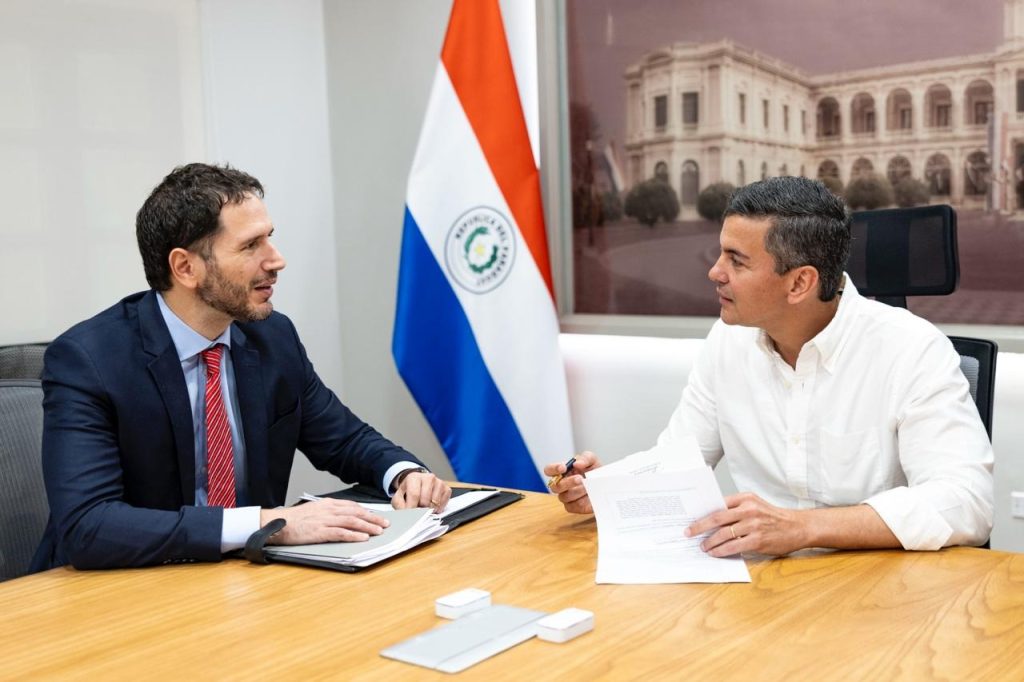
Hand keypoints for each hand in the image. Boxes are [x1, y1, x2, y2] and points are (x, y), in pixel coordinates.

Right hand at [260, 499, 389, 544]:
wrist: (277, 523)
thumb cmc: (293, 519)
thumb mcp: (313, 510)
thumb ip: (327, 512)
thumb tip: (341, 517)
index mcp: (327, 504)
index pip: (352, 506)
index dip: (366, 511)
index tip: (377, 515)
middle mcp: (328, 510)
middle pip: (356, 513)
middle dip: (372, 518)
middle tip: (385, 523)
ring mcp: (324, 520)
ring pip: (352, 522)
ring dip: (367, 526)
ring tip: (379, 531)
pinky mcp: (320, 532)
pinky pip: (341, 533)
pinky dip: (354, 535)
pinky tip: (363, 538)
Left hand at [392, 471, 450, 512]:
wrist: (417, 485)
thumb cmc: (408, 492)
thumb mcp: (399, 497)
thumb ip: (400, 506)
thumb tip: (406, 516)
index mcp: (414, 477)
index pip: (414, 495)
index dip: (412, 508)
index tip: (410, 516)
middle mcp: (428, 477)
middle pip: (425, 500)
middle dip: (420, 510)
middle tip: (417, 510)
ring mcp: (439, 482)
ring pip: (435, 503)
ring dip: (429, 510)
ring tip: (424, 507)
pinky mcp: (447, 489)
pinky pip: (443, 504)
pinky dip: (437, 509)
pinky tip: (432, 506)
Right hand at [542, 451, 601, 513]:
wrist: (606, 485)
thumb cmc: (595, 472)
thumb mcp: (593, 460)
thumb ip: (585, 458)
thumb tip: (576, 463)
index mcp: (562, 471)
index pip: (549, 470)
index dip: (554, 469)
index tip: (564, 467)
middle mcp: (561, 484)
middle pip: (555, 486)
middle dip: (568, 482)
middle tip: (580, 478)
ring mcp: (565, 496)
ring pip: (565, 497)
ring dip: (578, 491)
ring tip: (589, 487)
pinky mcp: (572, 507)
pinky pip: (573, 506)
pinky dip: (583, 500)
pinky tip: (590, 496)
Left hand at [685, 492, 807, 556]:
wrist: (798, 527)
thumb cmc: (774, 517)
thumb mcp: (756, 505)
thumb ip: (736, 509)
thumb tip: (711, 519)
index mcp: (746, 498)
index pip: (718, 503)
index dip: (703, 512)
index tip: (691, 518)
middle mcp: (749, 509)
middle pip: (716, 518)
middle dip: (699, 526)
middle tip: (688, 532)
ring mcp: (753, 525)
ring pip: (723, 533)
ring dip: (709, 541)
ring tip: (702, 546)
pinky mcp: (757, 540)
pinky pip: (733, 546)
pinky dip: (721, 550)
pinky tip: (714, 553)